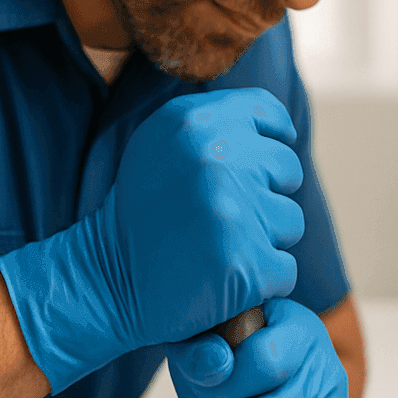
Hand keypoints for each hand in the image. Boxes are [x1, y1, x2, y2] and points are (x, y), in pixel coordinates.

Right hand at [0, 88, 303, 392]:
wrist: (108, 283)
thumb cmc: (144, 213)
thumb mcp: (161, 146)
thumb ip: (215, 123)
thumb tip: (280, 127)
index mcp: (194, 122)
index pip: (267, 114)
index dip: (268, 141)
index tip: (253, 165)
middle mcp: (215, 159)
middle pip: (287, 168)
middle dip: (264, 193)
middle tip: (220, 216)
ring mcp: (233, 214)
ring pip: (290, 221)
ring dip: (264, 239)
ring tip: (218, 246)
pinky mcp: (246, 267)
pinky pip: (284, 269)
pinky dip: (261, 280)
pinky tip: (222, 277)